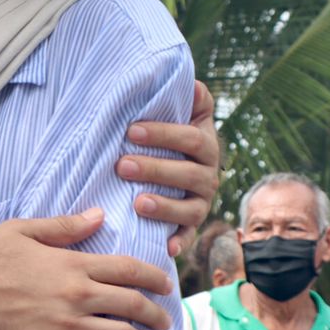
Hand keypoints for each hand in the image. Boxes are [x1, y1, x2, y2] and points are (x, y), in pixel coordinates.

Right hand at [0, 209, 173, 329]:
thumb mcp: (24, 231)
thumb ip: (65, 226)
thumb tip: (100, 216)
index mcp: (72, 264)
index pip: (129, 270)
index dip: (155, 278)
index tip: (166, 286)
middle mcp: (75, 296)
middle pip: (132, 305)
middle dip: (156, 314)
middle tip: (165, 322)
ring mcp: (63, 328)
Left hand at [121, 80, 220, 255]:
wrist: (175, 160)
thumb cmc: (167, 131)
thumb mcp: (181, 109)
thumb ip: (188, 95)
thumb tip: (191, 81)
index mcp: (205, 143)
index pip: (189, 138)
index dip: (163, 134)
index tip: (131, 130)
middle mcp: (208, 174)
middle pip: (188, 173)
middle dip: (154, 169)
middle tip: (121, 165)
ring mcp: (201, 201)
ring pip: (190, 207)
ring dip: (165, 206)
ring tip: (137, 203)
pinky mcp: (191, 224)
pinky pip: (188, 236)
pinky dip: (179, 242)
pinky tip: (165, 247)